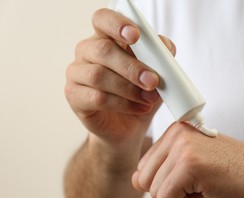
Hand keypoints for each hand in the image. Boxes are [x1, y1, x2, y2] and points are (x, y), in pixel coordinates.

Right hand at [65, 8, 175, 144]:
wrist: (129, 128)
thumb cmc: (140, 94)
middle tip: (153, 81)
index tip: (135, 36)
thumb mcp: (157, 75)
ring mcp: (77, 73)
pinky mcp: (74, 96)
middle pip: (103, 50)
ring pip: (99, 75)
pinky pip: (97, 97)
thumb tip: (166, 47)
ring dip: (129, 88)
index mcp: (106, 37)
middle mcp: (87, 51)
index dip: (117, 24)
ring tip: (150, 99)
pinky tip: (140, 108)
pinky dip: (123, 104)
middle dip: (132, 67)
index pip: (103, 19)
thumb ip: (160, 58)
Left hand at [132, 123, 243, 197]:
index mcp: (176, 130)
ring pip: (155, 191)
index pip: (144, 166)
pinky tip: (209, 189)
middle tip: (200, 181)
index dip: (167, 180)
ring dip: (181, 196)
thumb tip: (135, 180)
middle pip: (144, 179)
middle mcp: (176, 133)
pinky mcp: (190, 165)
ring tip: (207, 183)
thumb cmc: (234, 172)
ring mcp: (183, 147)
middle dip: (170, 190)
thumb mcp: (192, 163)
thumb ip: (162, 168)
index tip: (194, 174)